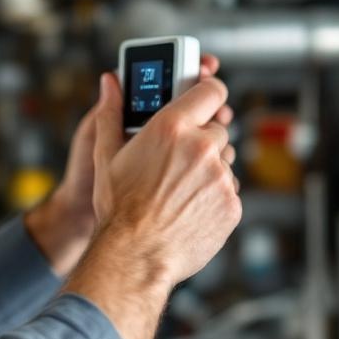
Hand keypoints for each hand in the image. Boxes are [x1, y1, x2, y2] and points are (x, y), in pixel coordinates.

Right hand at [61, 66, 240, 338]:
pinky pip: (228, 190)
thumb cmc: (118, 207)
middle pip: (217, 128)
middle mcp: (201, 147)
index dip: (208, 91)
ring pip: (223, 161)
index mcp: (171, 128)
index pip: (211, 90)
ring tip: (176, 190)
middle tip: (175, 159)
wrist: (134, 255)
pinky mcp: (232, 204)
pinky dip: (212, 195)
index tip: (203, 96)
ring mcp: (220, 177)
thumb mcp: (106, 155)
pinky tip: (186, 207)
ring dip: (207, 169)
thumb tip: (110, 82)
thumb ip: (111, 112)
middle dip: (200, 139)